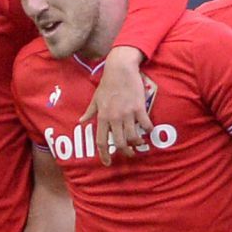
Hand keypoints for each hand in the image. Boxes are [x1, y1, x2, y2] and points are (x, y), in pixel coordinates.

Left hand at [82, 46, 151, 163]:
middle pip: (119, 143)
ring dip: (137, 143)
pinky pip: (145, 124)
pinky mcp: (139, 107)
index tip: (108, 163)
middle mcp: (114, 118)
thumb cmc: (107, 83)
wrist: (120, 69)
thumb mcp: (95, 98)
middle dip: (125, 152)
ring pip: (133, 136)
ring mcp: (127, 113)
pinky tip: (150, 130)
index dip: (104, 155)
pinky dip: (148, 130)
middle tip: (129, 154)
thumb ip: (90, 112)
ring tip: (140, 143)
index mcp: (102, 117)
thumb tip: (81, 121)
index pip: (101, 141)